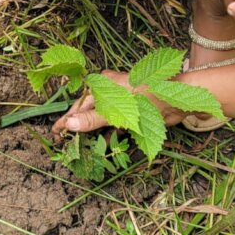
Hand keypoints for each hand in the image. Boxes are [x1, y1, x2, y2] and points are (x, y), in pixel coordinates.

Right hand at [50, 70, 185, 134]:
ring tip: (81, 149)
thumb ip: (95, 118)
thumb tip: (71, 125)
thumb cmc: (149, 96)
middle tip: (65, 145)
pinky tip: (103, 146)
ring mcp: (122, 102)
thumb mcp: (119, 108)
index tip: (55, 133)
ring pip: (102, 119)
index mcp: (103, 84)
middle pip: (89, 111)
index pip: (79, 104)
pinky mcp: (133, 112)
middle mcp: (110, 91)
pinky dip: (109, 134)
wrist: (180, 98)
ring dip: (94, 133)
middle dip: (78, 127)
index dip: (67, 119)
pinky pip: (115, 124)